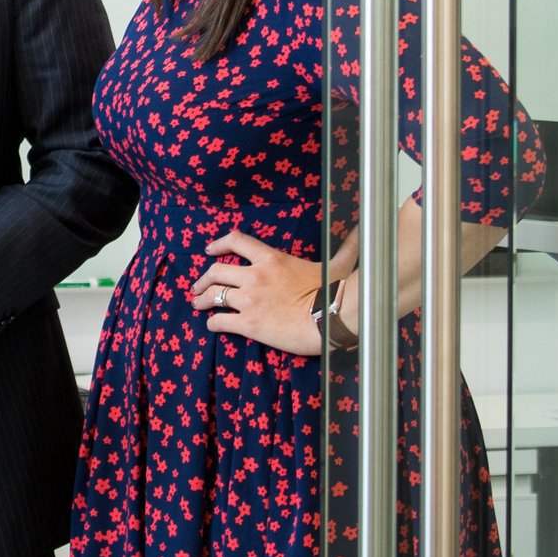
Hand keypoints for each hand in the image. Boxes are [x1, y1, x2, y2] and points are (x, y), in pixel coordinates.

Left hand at [189, 231, 329, 356]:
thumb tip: (360, 231)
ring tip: (197, 304)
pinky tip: (213, 325)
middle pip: (216, 271)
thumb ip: (342, 247)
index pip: (237, 241)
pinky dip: (212, 323)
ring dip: (202, 300)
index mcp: (271, 259)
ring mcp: (249, 300)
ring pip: (213, 295)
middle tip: (197, 287)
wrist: (333, 320)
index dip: (219, 244)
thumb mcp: (334, 264)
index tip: (210, 250)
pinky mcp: (249, 324)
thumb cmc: (335, 293)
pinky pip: (220, 321)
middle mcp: (255, 276)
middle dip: (203, 279)